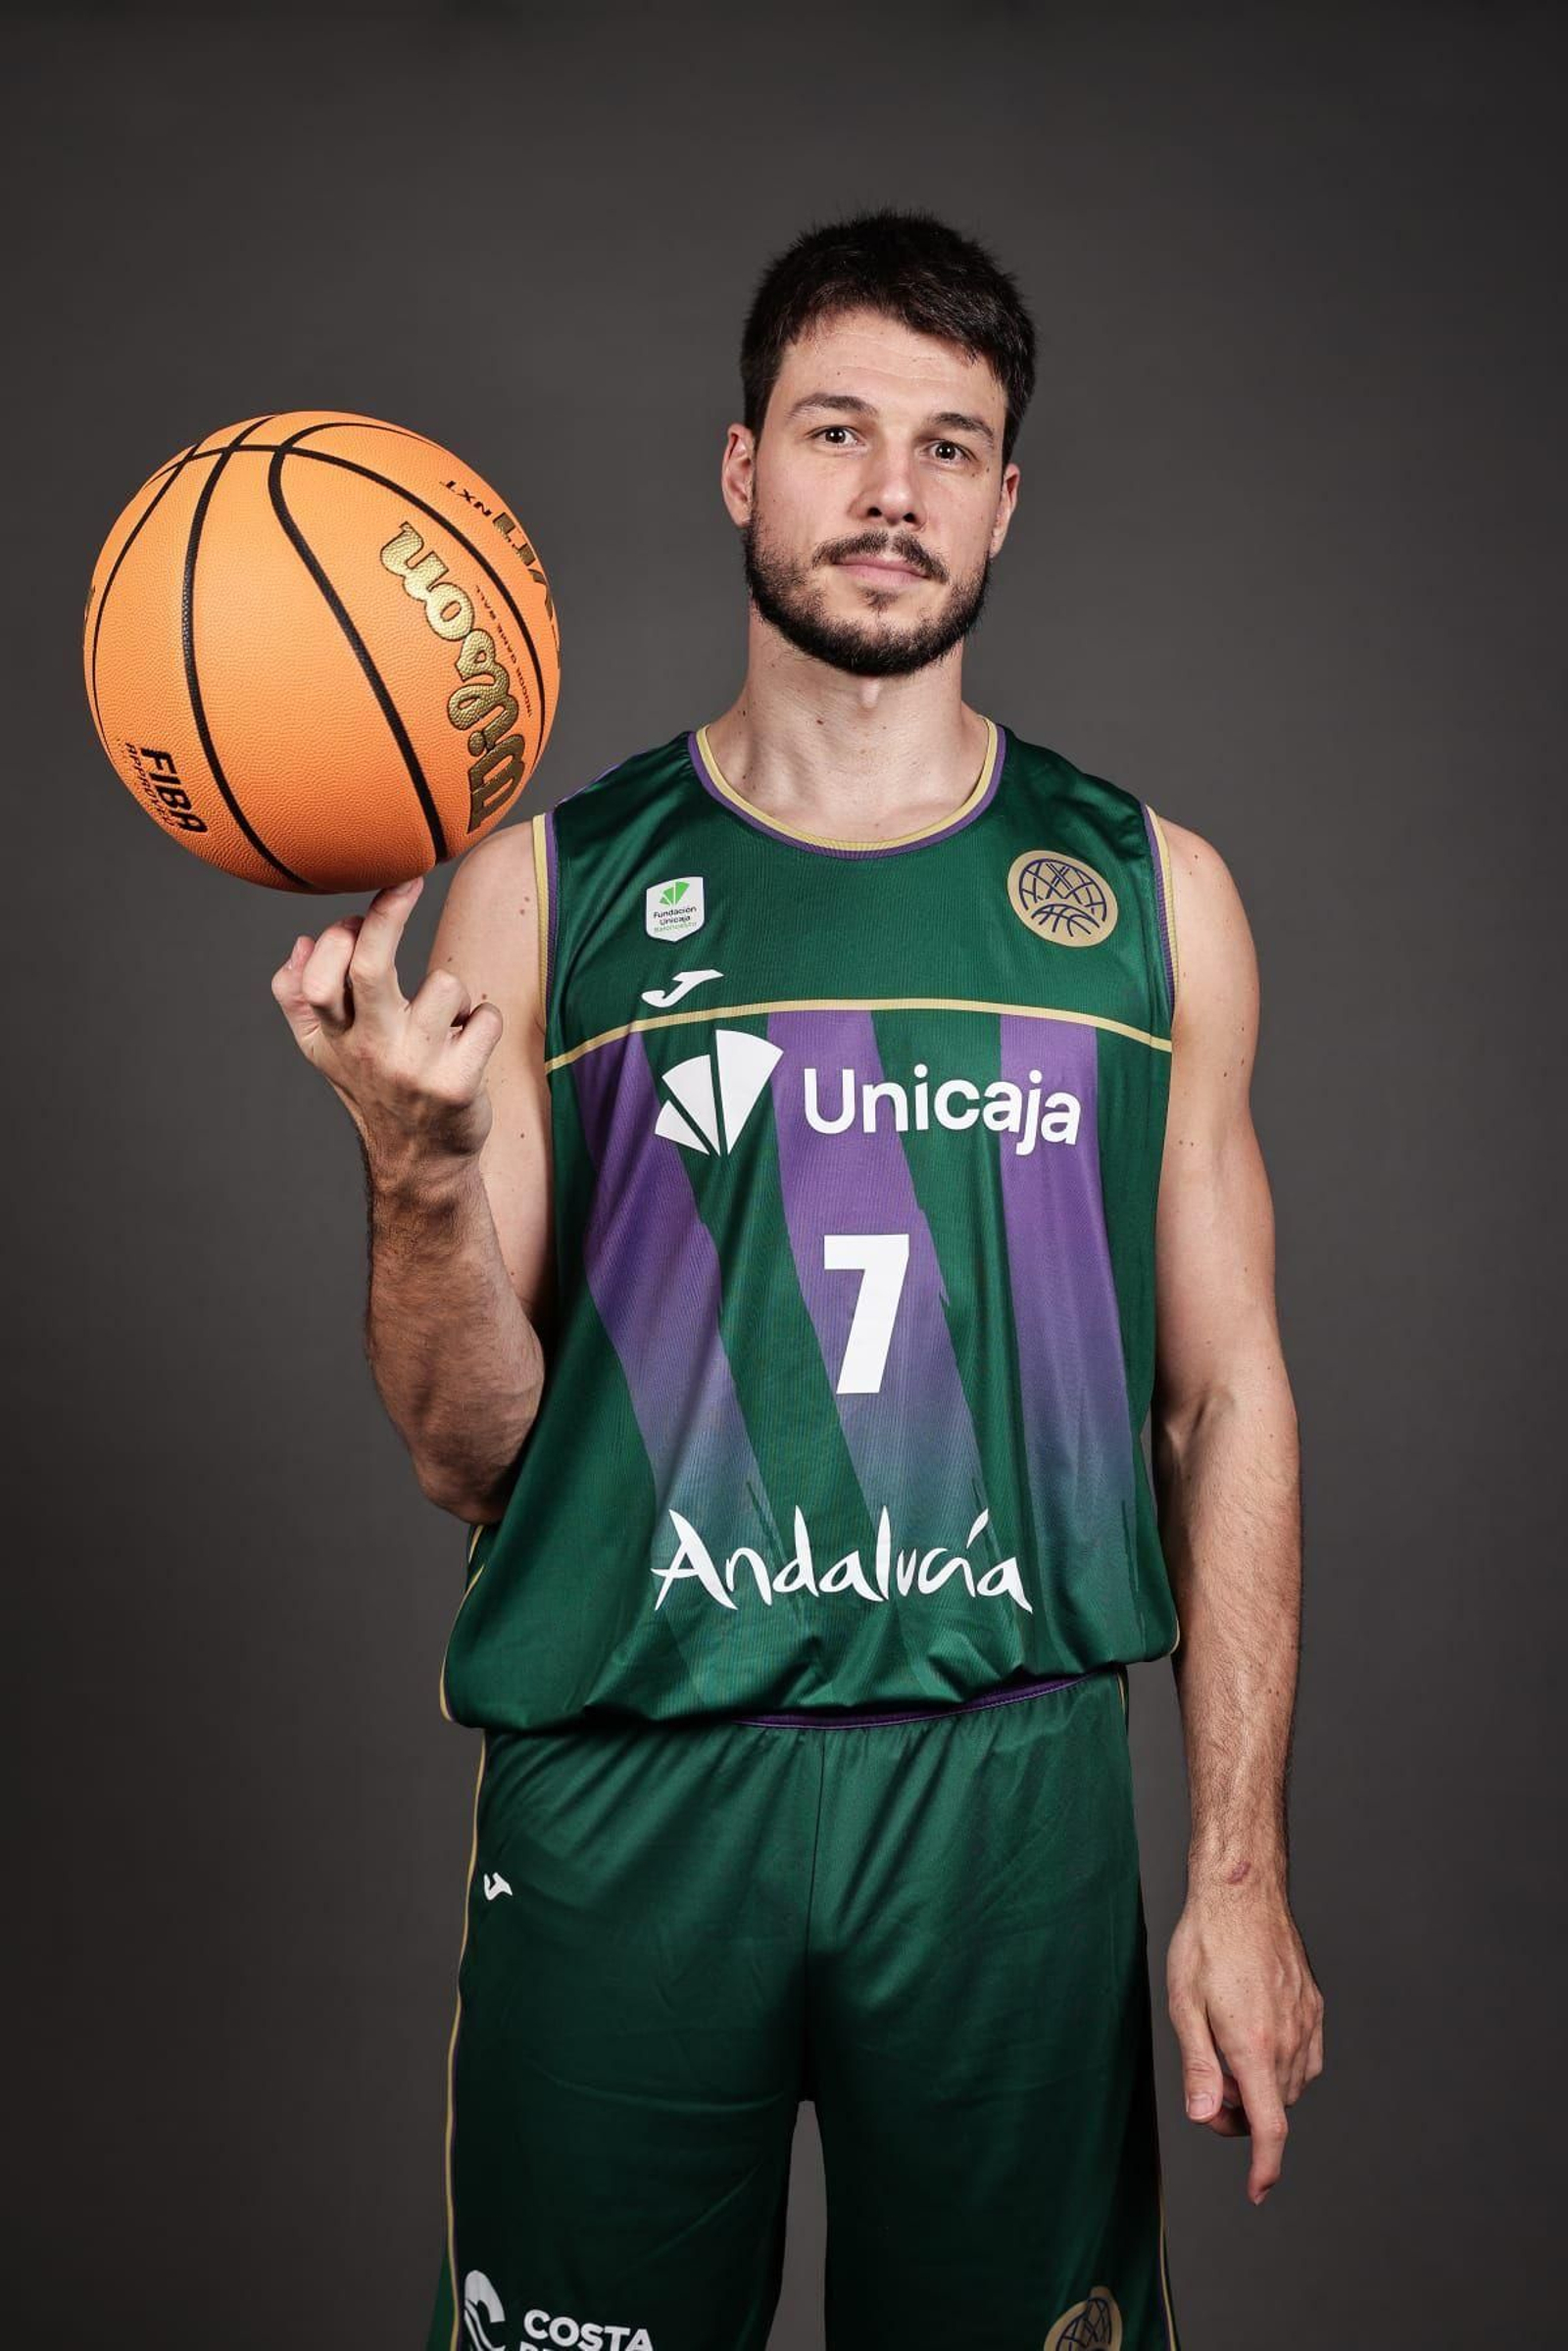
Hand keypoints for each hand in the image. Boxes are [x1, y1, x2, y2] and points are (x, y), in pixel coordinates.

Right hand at [270, 874, 503, 1186]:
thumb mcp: (324, 1051)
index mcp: (331, 1037)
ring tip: (445, 1027)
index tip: (357, 918)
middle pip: (373, 966)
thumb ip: (297, 998)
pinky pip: (485, 1016)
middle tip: (409, 880)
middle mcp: (368, 1051)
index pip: (318, 975)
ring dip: (454, 996)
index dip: (337, 937)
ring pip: (446, 985)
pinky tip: (469, 1044)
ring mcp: (414, 1068)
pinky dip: (484, 1021)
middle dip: (390, 913)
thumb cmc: (376, 1089)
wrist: (420, 1162)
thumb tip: (300, 943)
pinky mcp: (456, 1083)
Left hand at [1166, 1887, 1323, 2205]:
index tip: (1257, 2190)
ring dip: (1263, 2087)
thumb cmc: (1206, 1942)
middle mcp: (1288, 2040)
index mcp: (1254, 2045)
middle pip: (1273, 2108)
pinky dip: (1283, 2065)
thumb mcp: (1184, 2004)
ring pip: (1290, 2084)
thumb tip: (1206, 2118)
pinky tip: (1258, 2040)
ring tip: (1228, 2049)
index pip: (1270, 2128)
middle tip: (1209, 2088)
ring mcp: (1306, 2022)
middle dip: (1242, 2114)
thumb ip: (1198, 2067)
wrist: (1242, 1890)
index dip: (1264, 2168)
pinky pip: (1306, 2057)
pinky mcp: (1314, 2006)